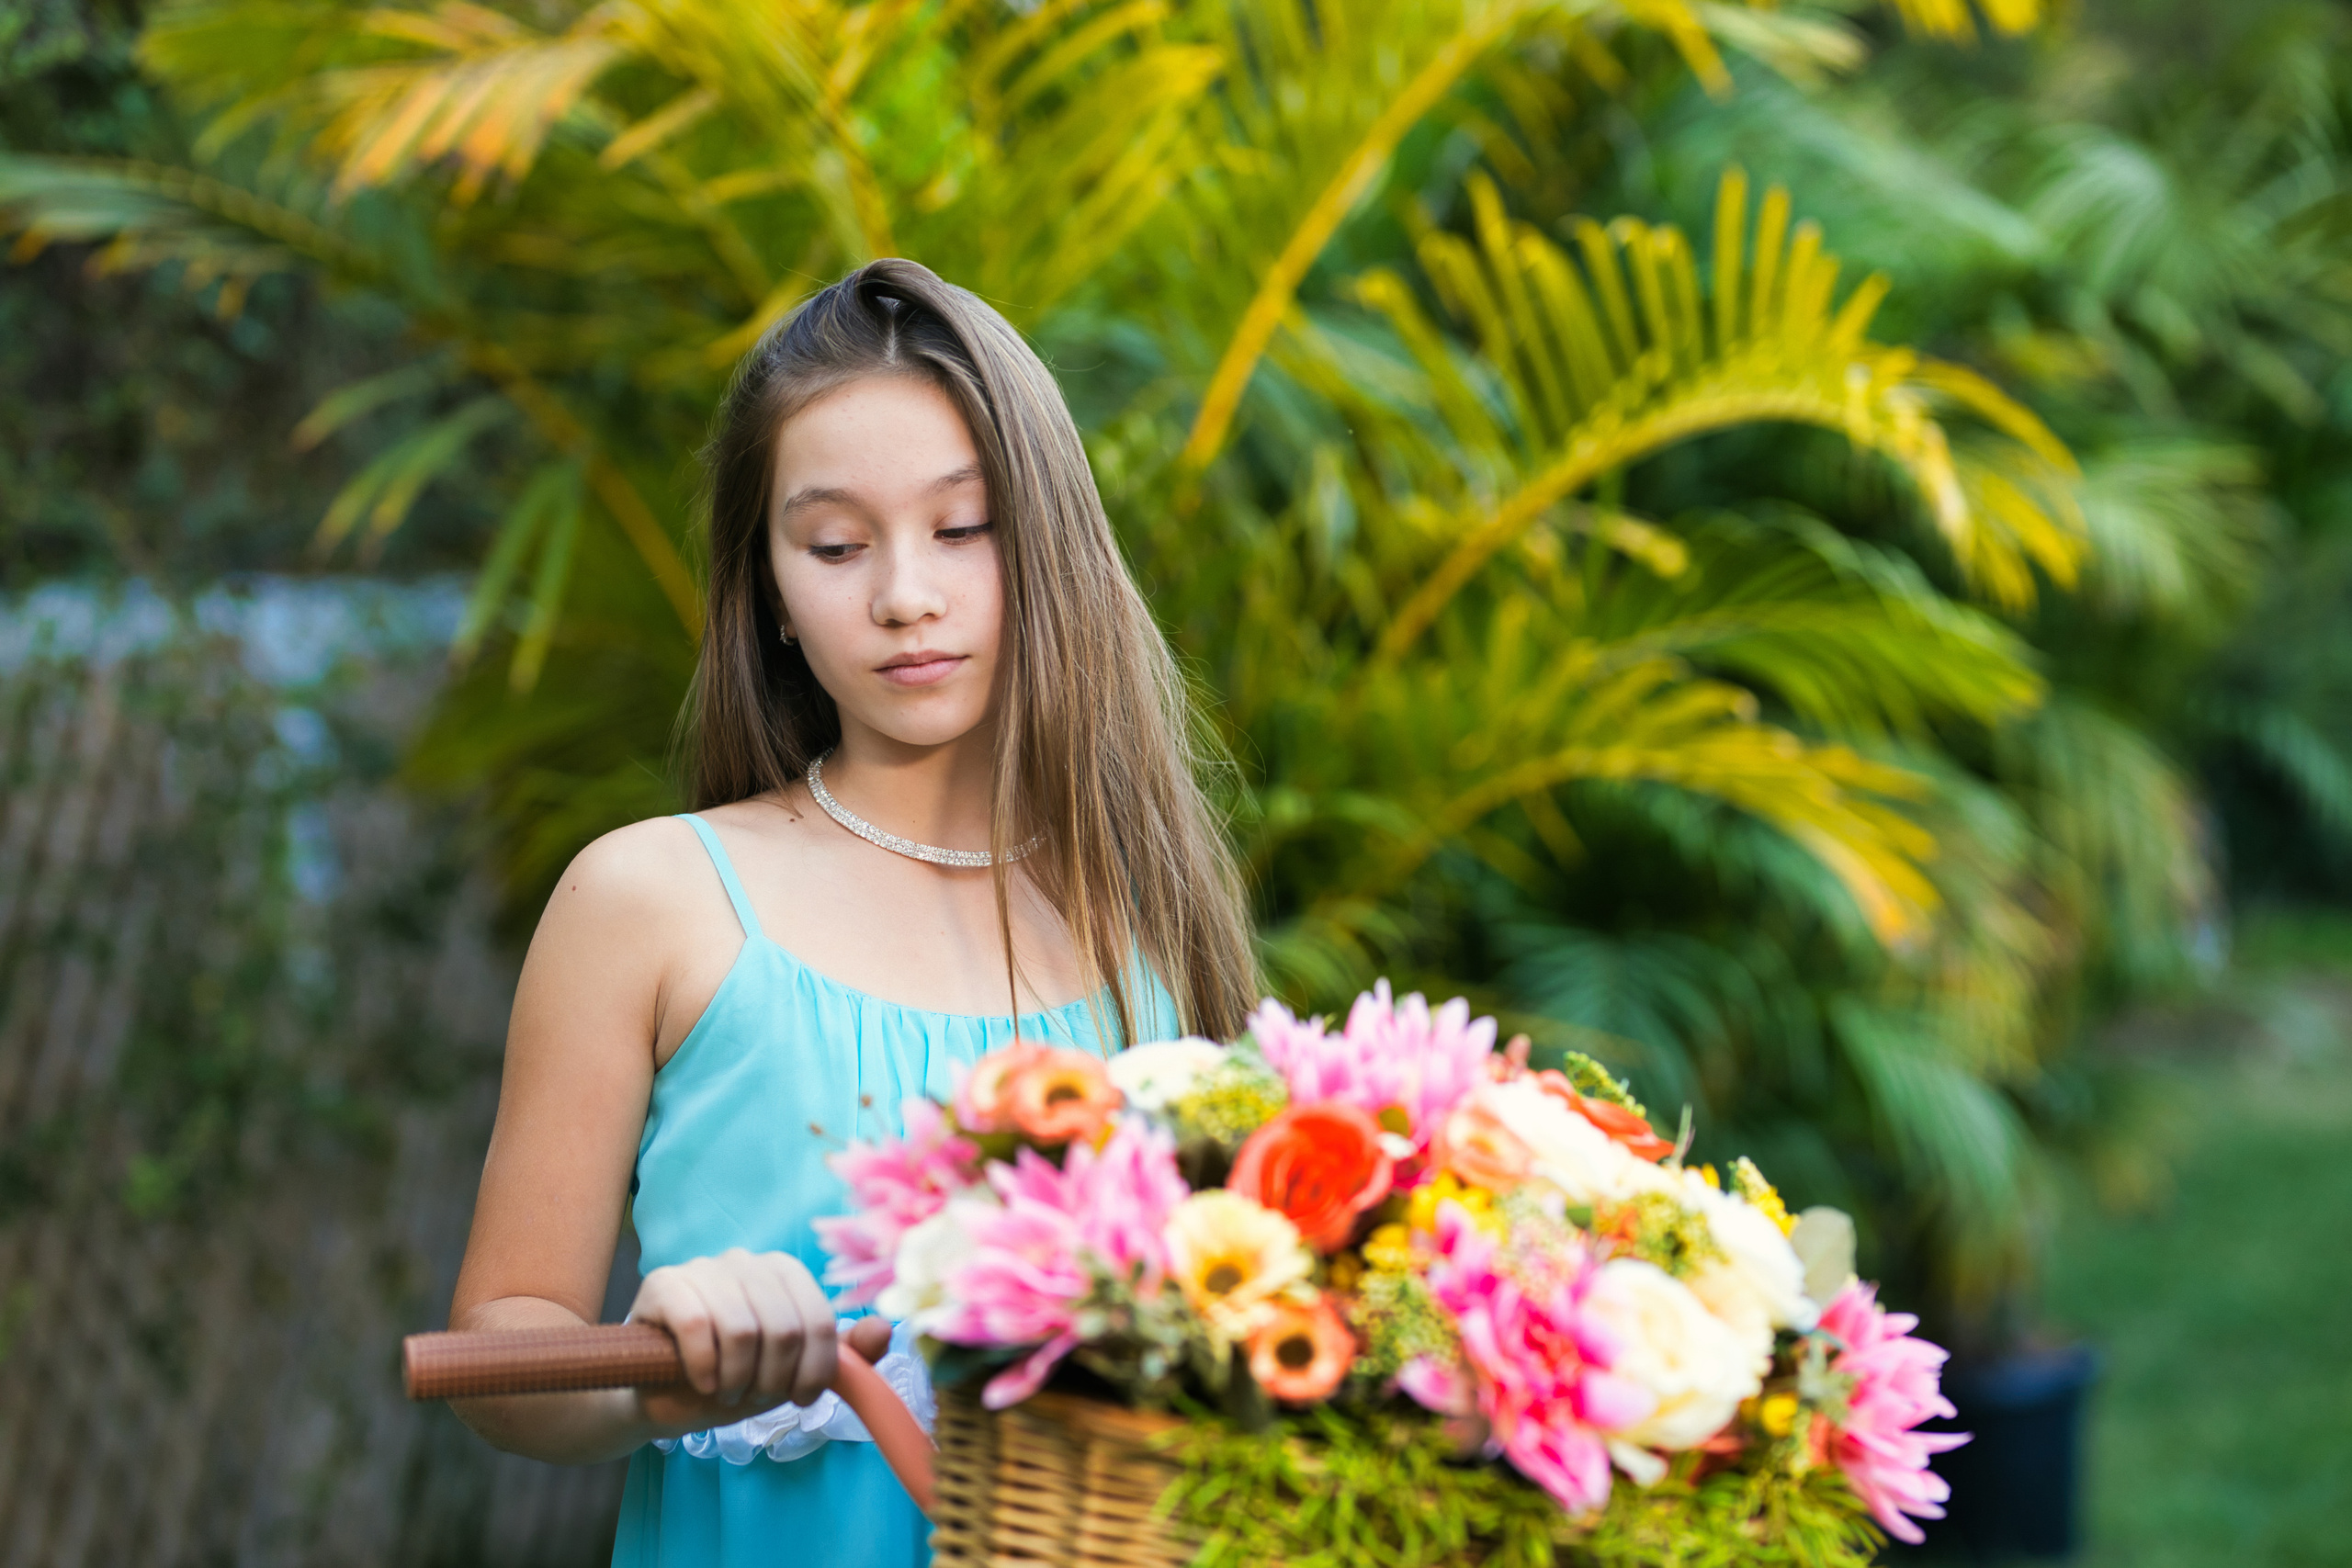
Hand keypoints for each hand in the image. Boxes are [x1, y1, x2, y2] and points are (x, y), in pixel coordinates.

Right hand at [626, 1249, 838, 1434]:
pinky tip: (702, 1383)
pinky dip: (704, 1368)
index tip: (799, 1400)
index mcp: (784, 1273)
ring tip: (727, 1393)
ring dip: (737, 1380)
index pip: (820, 1321)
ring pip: (742, 1329)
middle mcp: (746, 1260)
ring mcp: (703, 1267)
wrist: (661, 1397)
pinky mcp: (663, 1283)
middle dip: (772, 1381)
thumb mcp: (791, 1374)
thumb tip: (885, 1330)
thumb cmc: (731, 1378)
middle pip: (785, 1328)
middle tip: (752, 1399)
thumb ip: (842, 1354)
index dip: (814, 1372)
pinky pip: (697, 1326)